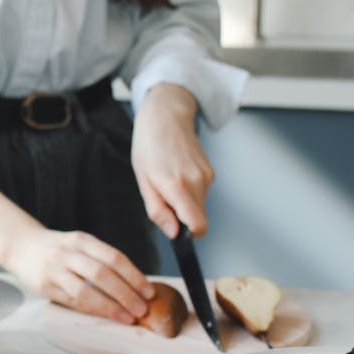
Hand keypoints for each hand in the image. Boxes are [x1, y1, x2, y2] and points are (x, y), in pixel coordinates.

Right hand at [3, 225, 154, 324]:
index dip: (134, 276)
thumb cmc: (58, 249)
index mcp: (82, 240)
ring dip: (110, 306)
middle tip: (143, 309)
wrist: (22, 246)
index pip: (114, 258)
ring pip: (86, 290)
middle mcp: (68, 253)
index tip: (149, 292)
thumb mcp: (80, 245)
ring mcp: (55, 270)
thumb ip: (101, 260)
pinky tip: (106, 316)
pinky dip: (92, 310)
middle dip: (126, 294)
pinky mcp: (45, 287)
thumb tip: (135, 286)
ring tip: (128, 317)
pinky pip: (72, 301)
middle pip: (102, 274)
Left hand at [131, 83, 214, 238]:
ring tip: (168, 181)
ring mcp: (207, 176)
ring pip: (200, 206)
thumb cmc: (149, 147)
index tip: (177, 231)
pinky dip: (190, 191)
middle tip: (164, 198)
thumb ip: (157, 210)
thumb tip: (173, 233)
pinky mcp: (211, 172)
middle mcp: (197, 182)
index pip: (198, 225)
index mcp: (177, 186)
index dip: (189, 235)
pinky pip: (201, 193)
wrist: (166, 117)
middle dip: (182, 217)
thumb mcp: (143, 181)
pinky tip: (178, 174)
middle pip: (199, 218)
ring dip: (185, 202)